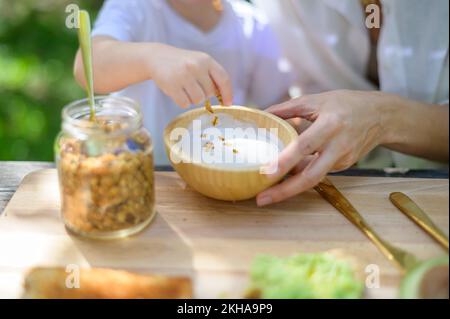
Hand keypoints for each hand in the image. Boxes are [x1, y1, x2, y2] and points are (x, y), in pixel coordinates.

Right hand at [147, 44, 232, 107]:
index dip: (228, 93)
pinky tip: (177, 91)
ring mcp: (183, 75)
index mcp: (206, 60)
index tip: (228, 103)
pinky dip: (182, 101)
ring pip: (198, 100)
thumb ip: (212, 76)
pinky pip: (185, 104)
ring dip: (192, 98)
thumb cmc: (183, 63)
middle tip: (193, 86)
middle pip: (210, 93)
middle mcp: (196, 66)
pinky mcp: (172, 85)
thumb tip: (225, 98)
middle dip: (204, 94)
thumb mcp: (199, 63)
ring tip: (185, 88)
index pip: (223, 79)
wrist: (156, 57)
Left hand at [257, 90, 390, 205]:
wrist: (381, 116)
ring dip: (288, 189)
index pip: (305, 146)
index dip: (285, 161)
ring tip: (265, 195)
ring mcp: (342, 160)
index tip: (265, 173)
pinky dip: (299, 177)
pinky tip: (282, 181)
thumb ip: (287, 109)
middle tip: (261, 200)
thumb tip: (260, 115)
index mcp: (330, 125)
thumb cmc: (346, 104)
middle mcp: (338, 146)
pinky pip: (317, 173)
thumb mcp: (316, 101)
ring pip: (313, 179)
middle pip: (311, 176)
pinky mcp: (343, 166)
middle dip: (285, 191)